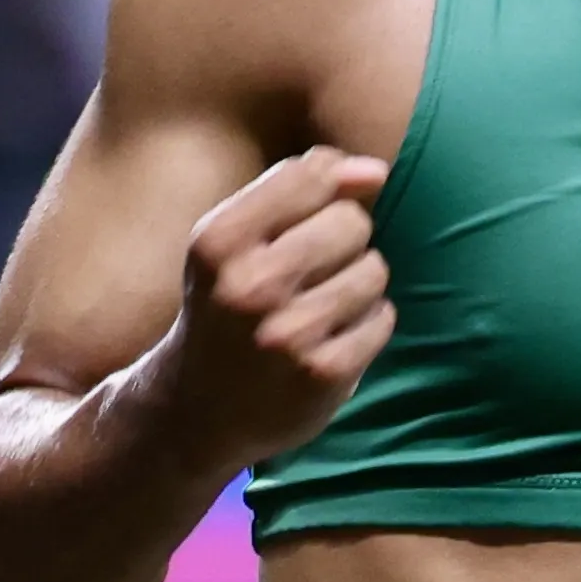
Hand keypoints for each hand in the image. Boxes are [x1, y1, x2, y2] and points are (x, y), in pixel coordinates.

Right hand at [152, 146, 394, 472]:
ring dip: (358, 285)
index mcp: (219, 241)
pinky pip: (382, 318)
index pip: (312, 175)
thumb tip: (375, 171)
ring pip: (374, 269)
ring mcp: (288, 333)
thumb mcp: (238, 239)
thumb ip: (303, 189)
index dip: (326, 190)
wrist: (198, 410)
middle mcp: (249, 286)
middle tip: (307, 274)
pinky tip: (329, 340)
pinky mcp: (323, 373)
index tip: (308, 218)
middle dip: (343, 241)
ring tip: (318, 308)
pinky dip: (366, 325)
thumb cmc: (227, 305)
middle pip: (352, 222)